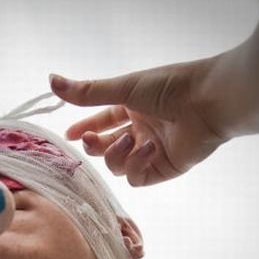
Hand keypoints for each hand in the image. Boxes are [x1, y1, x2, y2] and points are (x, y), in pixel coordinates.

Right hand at [50, 59, 227, 186]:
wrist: (208, 101)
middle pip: (105, 147)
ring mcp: (151, 151)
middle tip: (88, 140)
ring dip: (116, 154)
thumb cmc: (169, 87)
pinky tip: (149, 149)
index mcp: (133, 106)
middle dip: (94, 145)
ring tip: (130, 140)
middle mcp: (141, 129)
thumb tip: (50, 80)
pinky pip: (136, 177)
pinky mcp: (163, 168)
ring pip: (117, 165)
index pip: (101, 121)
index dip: (84, 129)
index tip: (68, 135)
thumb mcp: (122, 88)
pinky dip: (136, 165)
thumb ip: (86, 92)